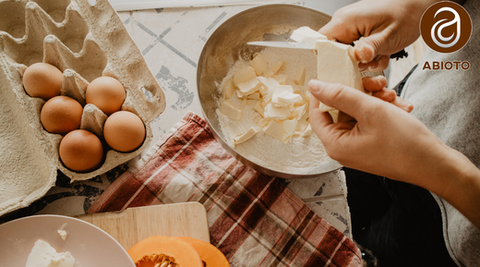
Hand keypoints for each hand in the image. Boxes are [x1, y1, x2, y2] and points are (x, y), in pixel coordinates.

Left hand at [308, 79, 479, 228]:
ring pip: (356, 112)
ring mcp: (357, 145)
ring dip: (373, 99)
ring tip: (391, 95)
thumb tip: (315, 86)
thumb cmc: (404, 143)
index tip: (335, 74)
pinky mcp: (371, 143)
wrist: (435, 164)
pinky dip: (381, 109)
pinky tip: (397, 104)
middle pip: (338, 110)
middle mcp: (342, 147)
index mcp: (335, 144)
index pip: (316, 113)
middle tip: (375, 83)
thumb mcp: (370, 111)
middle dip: (357, 93)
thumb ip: (340, 95)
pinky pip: (368, 120)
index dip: (324, 92)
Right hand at [319, 0, 435, 70]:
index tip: (344, 69)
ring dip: (364, 62)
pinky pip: (357, 50)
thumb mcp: (388, 36)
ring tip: (381, 56)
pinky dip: (370, 57)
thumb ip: (370, 48)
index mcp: (346, 20)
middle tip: (370, 62)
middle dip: (352, 64)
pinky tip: (383, 53)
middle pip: (334, 52)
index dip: (329, 60)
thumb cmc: (408, 14)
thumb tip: (356, 57)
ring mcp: (353, 26)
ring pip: (347, 54)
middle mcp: (345, 22)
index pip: (322, 44)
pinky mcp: (361, 31)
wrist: (421, 5)